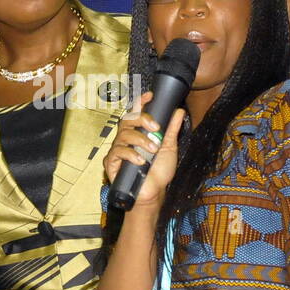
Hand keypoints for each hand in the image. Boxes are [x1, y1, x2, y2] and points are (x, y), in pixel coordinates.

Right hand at [103, 92, 184, 208]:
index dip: (140, 102)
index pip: (136, 113)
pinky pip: (118, 152)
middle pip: (127, 119)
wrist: (153, 193)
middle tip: (156, 127)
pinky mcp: (111, 162)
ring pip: (124, 135)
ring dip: (141, 140)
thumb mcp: (168, 148)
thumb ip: (171, 130)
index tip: (150, 95)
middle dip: (142, 119)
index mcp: (138, 133)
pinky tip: (141, 162)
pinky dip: (131, 155)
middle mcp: (126, 138)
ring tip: (153, 150)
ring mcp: (118, 149)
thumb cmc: (159, 172)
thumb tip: (178, 111)